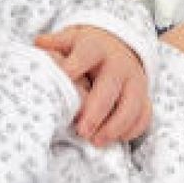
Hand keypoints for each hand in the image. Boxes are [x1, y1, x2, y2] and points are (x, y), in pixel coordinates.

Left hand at [34, 25, 151, 146]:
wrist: (115, 45)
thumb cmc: (84, 50)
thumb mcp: (69, 41)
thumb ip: (54, 44)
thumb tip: (39, 43)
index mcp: (95, 47)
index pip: (86, 54)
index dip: (74, 67)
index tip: (63, 84)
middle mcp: (118, 63)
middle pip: (110, 87)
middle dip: (96, 111)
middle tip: (81, 131)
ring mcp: (134, 80)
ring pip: (131, 104)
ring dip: (115, 126)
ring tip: (96, 141)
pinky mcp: (143, 95)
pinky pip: (144, 114)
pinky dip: (133, 129)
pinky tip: (116, 139)